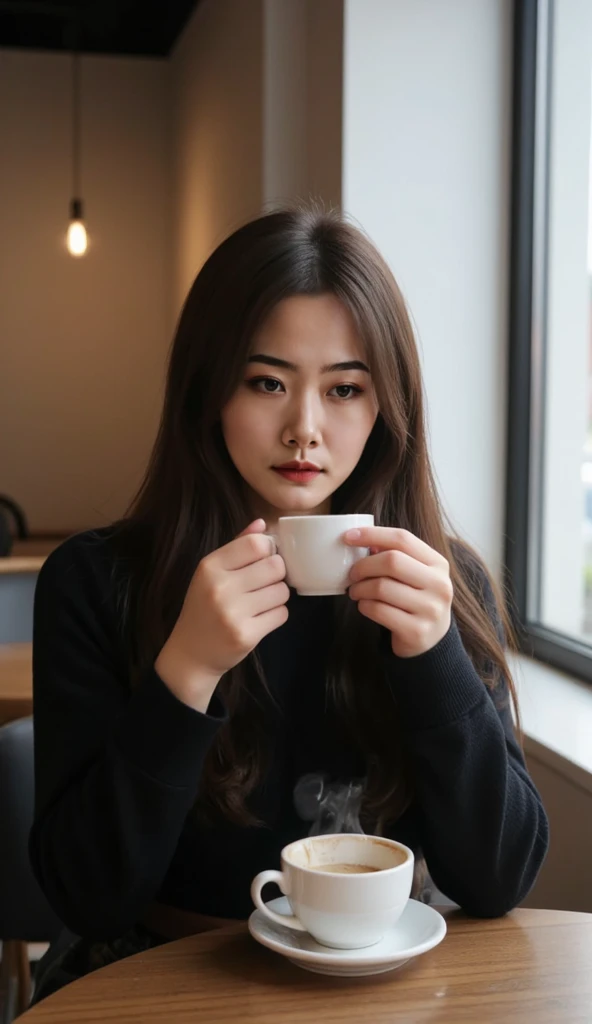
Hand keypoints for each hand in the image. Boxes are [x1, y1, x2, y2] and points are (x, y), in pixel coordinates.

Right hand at [155, 519, 288, 710]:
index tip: (263, 560)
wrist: (191, 653)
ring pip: (282, 591)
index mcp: (210, 567)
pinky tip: (260, 619)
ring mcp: (232, 613)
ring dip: (277, 596)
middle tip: (264, 584)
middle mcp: (219, 587)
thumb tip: (263, 524)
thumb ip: (237, 546)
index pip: (256, 544)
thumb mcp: (211, 573)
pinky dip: (276, 615)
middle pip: (275, 566)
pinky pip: (281, 614)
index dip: (268, 550)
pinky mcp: (246, 635)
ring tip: (260, 603)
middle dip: (276, 574)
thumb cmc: (204, 608)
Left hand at [345, 527, 452, 657]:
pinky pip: (378, 610)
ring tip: (356, 592)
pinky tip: (365, 606)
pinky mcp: (416, 631)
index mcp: (438, 564)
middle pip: (392, 561)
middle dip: (363, 565)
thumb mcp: (414, 575)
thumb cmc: (414, 600)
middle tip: (352, 574)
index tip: (348, 537)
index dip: (372, 534)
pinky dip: (364, 606)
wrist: (431, 640)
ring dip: (360, 588)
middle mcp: (439, 585)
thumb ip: (395, 556)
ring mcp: (430, 610)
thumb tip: (362, 539)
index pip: (403, 539)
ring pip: (381, 587)